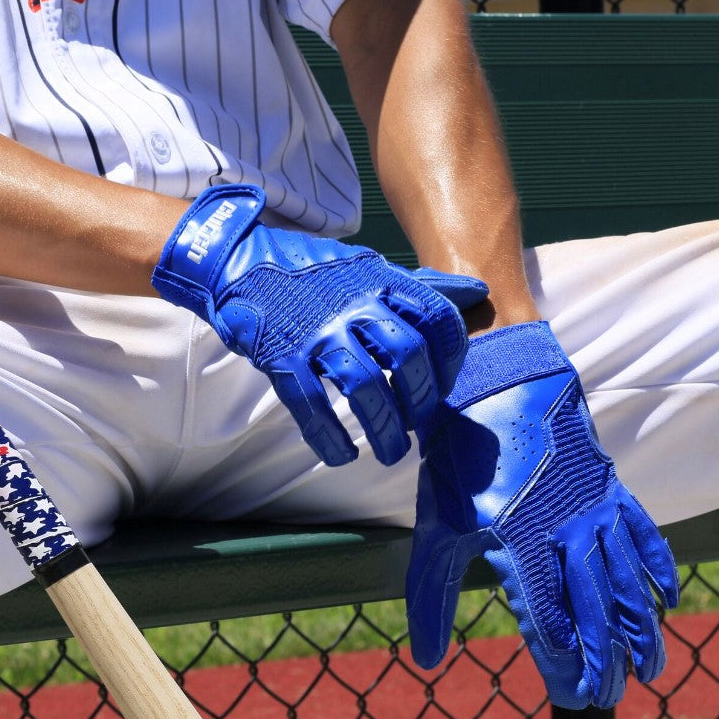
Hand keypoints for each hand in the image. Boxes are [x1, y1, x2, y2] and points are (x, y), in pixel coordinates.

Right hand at [153, 183, 486, 466]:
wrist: (240, 262)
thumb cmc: (317, 275)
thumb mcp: (372, 269)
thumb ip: (423, 287)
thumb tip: (478, 292)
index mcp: (380, 282)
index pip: (436, 319)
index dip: (451, 359)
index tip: (446, 386)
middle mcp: (353, 304)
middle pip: (406, 355)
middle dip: (422, 399)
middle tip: (421, 426)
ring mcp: (316, 332)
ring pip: (363, 386)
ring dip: (385, 429)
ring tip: (393, 453)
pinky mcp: (281, 356)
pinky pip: (310, 405)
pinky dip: (329, 437)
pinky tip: (342, 455)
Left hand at [405, 321, 678, 707]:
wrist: (496, 379)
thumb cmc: (459, 456)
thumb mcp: (436, 524)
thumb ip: (430, 594)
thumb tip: (427, 658)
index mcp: (517, 543)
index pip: (547, 621)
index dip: (561, 663)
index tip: (571, 694)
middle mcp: (563, 530)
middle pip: (593, 610)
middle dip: (604, 658)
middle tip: (609, 696)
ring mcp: (593, 507)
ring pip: (625, 580)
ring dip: (638, 627)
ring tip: (649, 667)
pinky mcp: (609, 486)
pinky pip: (642, 534)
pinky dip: (655, 568)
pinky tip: (665, 600)